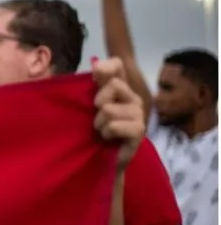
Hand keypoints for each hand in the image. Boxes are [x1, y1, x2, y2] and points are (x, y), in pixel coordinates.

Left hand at [92, 57, 144, 171]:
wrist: (101, 159)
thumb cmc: (92, 132)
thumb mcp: (87, 107)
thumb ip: (91, 86)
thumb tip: (96, 65)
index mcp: (118, 88)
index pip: (117, 65)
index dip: (107, 66)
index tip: (96, 75)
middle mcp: (130, 97)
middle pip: (114, 84)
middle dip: (99, 102)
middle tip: (97, 118)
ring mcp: (138, 113)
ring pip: (110, 109)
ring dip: (99, 123)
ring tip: (102, 131)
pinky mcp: (139, 130)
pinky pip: (114, 125)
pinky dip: (106, 133)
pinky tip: (109, 138)